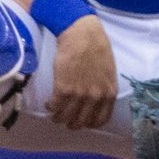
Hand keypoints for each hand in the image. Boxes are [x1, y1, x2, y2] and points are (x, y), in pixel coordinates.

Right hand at [49, 15, 118, 129]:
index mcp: (109, 93)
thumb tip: (97, 101)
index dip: (89, 124)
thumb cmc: (97, 48)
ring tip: (55, 112)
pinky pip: (55, 107)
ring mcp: (79, 94)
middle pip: (81, 122)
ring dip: (58, 117)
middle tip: (65, 118)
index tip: (82, 120)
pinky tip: (49, 103)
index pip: (100, 120)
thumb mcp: (109, 72)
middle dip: (71, 123)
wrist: (82, 35)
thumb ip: (104, 88)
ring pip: (65, 118)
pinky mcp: (63, 88)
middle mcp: (96, 96)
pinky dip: (50, 107)